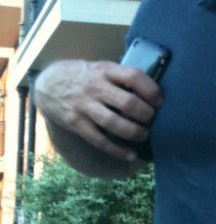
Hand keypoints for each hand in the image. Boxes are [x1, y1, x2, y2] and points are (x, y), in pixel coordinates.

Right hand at [34, 59, 163, 161]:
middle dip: (146, 114)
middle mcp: (95, 87)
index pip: (133, 77)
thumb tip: (152, 92)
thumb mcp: (102, 68)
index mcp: (105, 70)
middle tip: (153, 120)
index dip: (151, 90)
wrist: (48, 83)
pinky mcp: (75, 123)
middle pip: (127, 103)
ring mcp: (83, 106)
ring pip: (114, 123)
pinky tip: (130, 155)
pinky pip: (98, 140)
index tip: (159, 101)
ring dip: (134, 132)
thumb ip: (121, 78)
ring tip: (144, 135)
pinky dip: (117, 150)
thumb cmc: (85, 76)